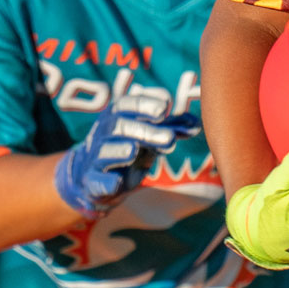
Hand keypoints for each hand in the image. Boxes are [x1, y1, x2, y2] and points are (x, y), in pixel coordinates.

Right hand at [50, 102, 200, 215]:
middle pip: (120, 126)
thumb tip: (195, 125)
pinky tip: (116, 183)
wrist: (94, 178)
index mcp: (116, 116)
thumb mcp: (149, 138)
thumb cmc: (127, 150)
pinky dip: (105, 182)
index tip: (165, 107)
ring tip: (135, 150)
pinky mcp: (93, 182)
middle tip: (170, 139)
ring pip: (105, 151)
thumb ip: (170, 129)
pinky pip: (97, 181)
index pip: (128, 104)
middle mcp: (103, 133)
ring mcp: (96, 158)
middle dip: (145, 131)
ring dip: (120, 150)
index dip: (145, 104)